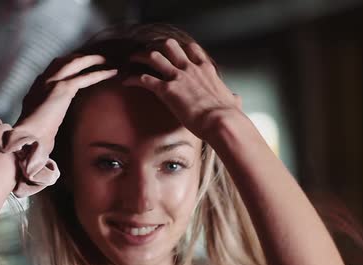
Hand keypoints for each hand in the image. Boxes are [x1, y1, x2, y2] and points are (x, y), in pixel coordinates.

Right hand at [0, 54, 116, 195]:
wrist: (26, 140)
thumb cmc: (31, 139)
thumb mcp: (38, 125)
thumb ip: (46, 121)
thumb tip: (49, 134)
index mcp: (36, 89)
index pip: (52, 70)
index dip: (66, 65)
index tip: (79, 64)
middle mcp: (42, 81)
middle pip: (63, 61)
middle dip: (80, 57)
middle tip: (95, 58)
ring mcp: (51, 83)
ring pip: (74, 63)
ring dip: (91, 60)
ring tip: (105, 60)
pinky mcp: (61, 89)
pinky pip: (84, 77)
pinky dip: (99, 73)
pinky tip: (111, 72)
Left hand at [122, 39, 240, 138]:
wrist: (221, 122)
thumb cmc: (227, 115)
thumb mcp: (232, 101)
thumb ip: (232, 98)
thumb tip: (236, 100)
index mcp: (206, 69)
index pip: (191, 49)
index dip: (179, 49)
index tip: (171, 53)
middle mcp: (190, 68)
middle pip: (169, 46)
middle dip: (156, 47)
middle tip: (147, 54)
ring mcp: (178, 77)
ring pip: (153, 56)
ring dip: (140, 57)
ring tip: (130, 61)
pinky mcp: (167, 90)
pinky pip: (144, 78)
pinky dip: (132, 79)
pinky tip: (126, 82)